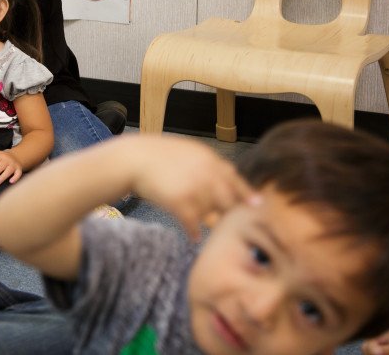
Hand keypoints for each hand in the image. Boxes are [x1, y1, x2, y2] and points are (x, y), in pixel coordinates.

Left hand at [0, 150, 23, 184]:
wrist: (16, 156)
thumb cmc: (1, 158)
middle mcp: (7, 160)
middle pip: (0, 166)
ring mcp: (13, 164)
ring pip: (9, 170)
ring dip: (2, 176)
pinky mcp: (19, 169)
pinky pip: (18, 173)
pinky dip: (15, 177)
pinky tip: (11, 182)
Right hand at [128, 136, 255, 240]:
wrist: (133, 159)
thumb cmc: (158, 155)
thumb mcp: (188, 151)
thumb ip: (208, 163)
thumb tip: (231, 173)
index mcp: (209, 160)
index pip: (235, 179)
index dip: (246, 194)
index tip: (255, 206)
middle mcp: (206, 174)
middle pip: (228, 201)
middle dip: (228, 212)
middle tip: (227, 223)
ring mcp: (194, 188)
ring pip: (210, 214)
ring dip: (206, 221)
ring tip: (201, 224)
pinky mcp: (180, 202)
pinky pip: (193, 225)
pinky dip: (193, 233)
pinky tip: (193, 236)